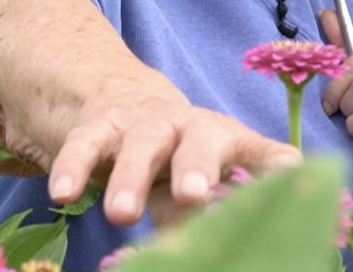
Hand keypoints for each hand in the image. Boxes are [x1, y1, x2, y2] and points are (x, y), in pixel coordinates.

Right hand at [46, 79, 301, 227]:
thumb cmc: (179, 161)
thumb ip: (219, 213)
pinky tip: (63, 194)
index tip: (290, 183)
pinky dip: (73, 167)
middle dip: (196, 168)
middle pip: (200, 141)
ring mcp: (142, 124)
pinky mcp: (98, 127)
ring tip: (121, 215)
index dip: (276, 169)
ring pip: (140, 144)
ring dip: (130, 177)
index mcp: (229, 141)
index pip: (262, 153)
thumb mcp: (204, 184)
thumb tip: (245, 247)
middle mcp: (190, 127)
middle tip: (193, 198)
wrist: (125, 104)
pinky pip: (84, 144)